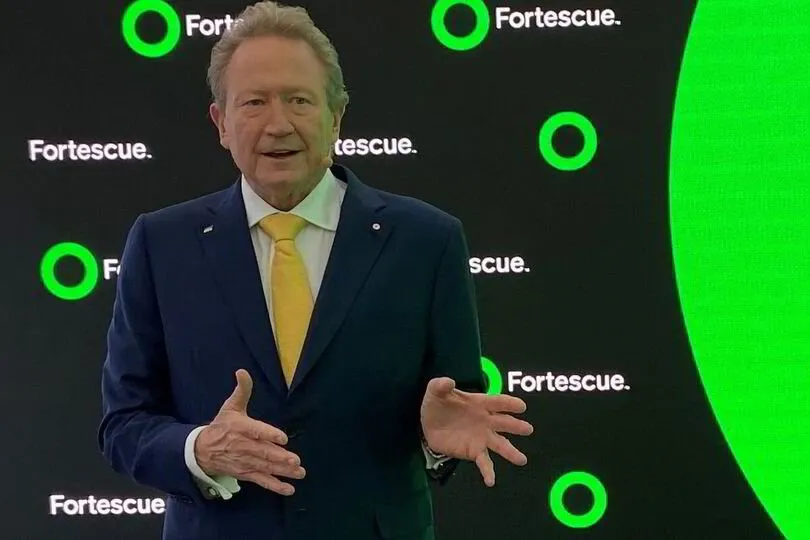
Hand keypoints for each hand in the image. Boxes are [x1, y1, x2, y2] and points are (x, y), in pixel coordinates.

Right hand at [195, 369, 304, 495]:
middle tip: (295, 460)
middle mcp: (244, 446)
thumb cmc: (221, 426)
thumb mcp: (230, 406)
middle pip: (263, 452)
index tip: (283, 438)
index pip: (256, 431)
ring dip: (282, 471)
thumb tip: (242, 371)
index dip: (269, 434)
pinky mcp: (246, 473)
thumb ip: (242, 390)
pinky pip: (261, 480)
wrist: (201, 450)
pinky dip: (275, 486)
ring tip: (298, 472)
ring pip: (265, 467)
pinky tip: (289, 489)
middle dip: (280, 457)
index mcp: (241, 428)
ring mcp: (245, 461)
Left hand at [420, 377, 533, 486]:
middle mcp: (486, 421)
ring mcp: (482, 437)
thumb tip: (449, 381)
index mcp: (480, 403)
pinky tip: (491, 481)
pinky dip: (488, 472)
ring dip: (511, 452)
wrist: (428, 424)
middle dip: (516, 426)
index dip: (509, 403)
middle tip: (528, 429)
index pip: (497, 402)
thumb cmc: (437, 404)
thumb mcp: (435, 390)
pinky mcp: (474, 451)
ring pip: (500, 445)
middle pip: (504, 423)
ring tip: (521, 460)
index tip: (521, 407)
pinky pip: (484, 462)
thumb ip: (440, 385)